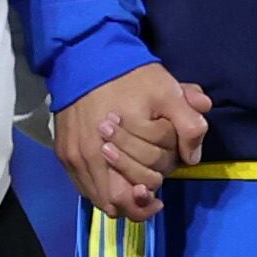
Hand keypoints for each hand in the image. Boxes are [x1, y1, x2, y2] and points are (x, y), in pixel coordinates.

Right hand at [51, 59, 213, 222]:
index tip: (166, 179)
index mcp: (119, 143)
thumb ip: (188, 123)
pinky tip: (116, 177)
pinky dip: (103, 189)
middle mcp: (92, 157)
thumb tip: (192, 157)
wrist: (86, 56)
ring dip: (122, 198)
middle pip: (122, 200)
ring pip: (102, 200)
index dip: (160, 183)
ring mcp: (75, 158)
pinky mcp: (64, 155)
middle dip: (141, 190)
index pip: (145, 182)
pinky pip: (85, 189)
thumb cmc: (129, 76)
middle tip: (152, 178)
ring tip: (136, 187)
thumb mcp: (167, 91)